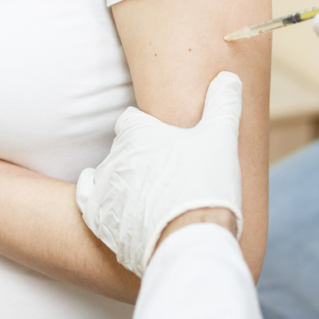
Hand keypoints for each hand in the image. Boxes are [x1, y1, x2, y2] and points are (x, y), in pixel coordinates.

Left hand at [77, 72, 243, 276]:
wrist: (188, 241)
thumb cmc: (205, 186)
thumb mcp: (222, 138)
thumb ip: (223, 105)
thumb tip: (227, 78)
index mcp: (138, 134)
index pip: (131, 121)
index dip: (147, 130)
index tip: (163, 141)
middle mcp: (114, 158)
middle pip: (121, 151)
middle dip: (139, 159)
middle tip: (163, 173)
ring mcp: (104, 191)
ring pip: (108, 178)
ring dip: (124, 184)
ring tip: (149, 198)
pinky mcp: (98, 220)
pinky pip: (90, 205)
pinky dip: (103, 206)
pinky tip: (118, 209)